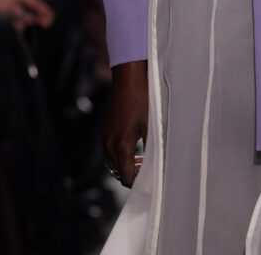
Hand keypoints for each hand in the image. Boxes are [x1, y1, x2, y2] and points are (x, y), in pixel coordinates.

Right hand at [103, 60, 148, 186]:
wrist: (127, 79)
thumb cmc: (142, 100)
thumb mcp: (150, 126)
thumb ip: (151, 148)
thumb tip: (156, 165)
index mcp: (120, 145)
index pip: (126, 177)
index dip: (138, 182)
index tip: (150, 180)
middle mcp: (108, 144)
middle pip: (118, 172)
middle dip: (132, 174)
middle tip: (149, 168)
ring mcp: (104, 137)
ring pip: (113, 162)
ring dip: (126, 165)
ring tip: (143, 158)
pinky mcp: (104, 131)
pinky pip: (110, 151)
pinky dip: (121, 155)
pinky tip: (135, 146)